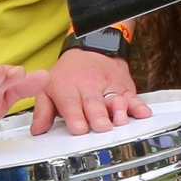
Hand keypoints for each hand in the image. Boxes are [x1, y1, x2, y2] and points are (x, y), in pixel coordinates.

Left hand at [29, 47, 152, 136]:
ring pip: (115, 100)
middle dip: (98, 116)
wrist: (92, 50)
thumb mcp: (48, 88)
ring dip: (119, 110)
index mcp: (68, 89)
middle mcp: (89, 87)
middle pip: (94, 104)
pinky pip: (133, 97)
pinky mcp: (125, 88)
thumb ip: (43, 111)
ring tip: (121, 120)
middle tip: (102, 127)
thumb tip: (37, 130)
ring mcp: (109, 87)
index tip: (79, 128)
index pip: (71, 104)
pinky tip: (143, 113)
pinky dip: (139, 105)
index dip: (75, 117)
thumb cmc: (69, 74)